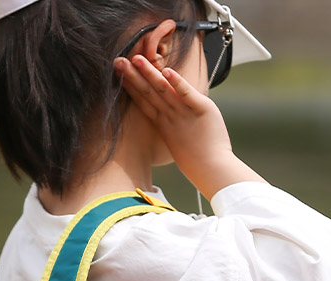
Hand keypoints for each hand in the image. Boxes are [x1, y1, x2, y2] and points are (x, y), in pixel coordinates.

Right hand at [114, 55, 264, 198]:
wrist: (212, 171)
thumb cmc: (197, 160)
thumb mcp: (178, 142)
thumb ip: (172, 127)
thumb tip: (168, 121)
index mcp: (164, 124)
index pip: (144, 101)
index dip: (131, 86)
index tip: (119, 72)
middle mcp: (170, 117)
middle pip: (148, 93)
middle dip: (133, 77)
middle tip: (118, 61)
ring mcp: (184, 113)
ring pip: (163, 90)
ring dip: (150, 74)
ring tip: (136, 59)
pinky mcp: (201, 110)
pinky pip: (187, 94)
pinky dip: (177, 83)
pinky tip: (167, 71)